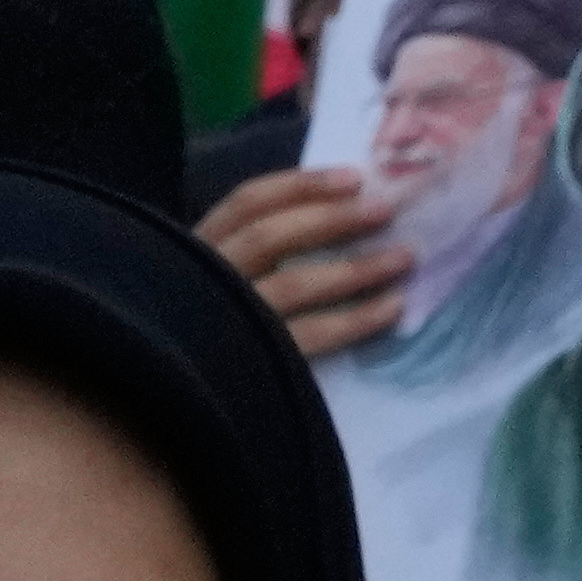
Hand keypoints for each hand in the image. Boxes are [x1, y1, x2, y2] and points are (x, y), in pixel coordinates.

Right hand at [200, 166, 409, 364]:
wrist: (178, 401)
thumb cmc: (210, 326)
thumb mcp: (216, 275)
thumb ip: (253, 249)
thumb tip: (340, 210)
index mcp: (196, 250)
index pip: (247, 204)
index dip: (300, 186)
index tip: (355, 179)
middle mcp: (206, 280)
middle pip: (268, 237)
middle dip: (332, 218)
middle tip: (386, 210)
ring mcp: (227, 323)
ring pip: (293, 283)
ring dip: (355, 268)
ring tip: (403, 257)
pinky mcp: (251, 362)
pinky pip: (310, 335)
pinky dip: (356, 319)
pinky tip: (392, 307)